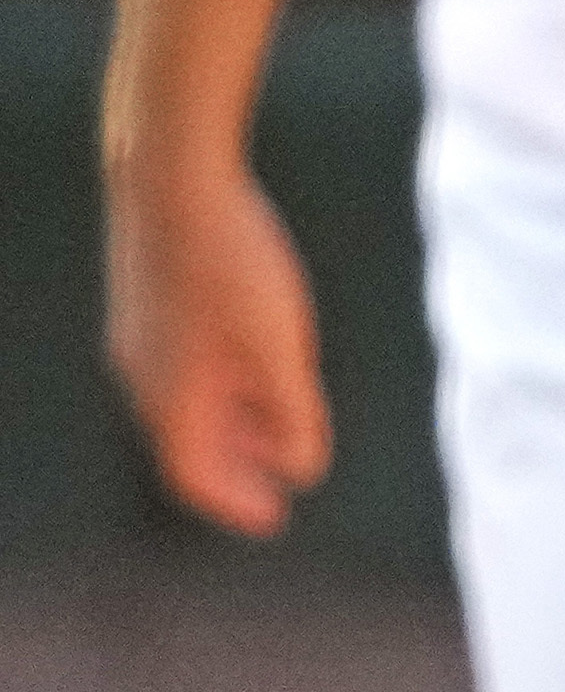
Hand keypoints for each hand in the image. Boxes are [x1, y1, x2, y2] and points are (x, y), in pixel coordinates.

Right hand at [102, 152, 328, 535]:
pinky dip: (218, 387)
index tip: (274, 516)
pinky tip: (254, 366)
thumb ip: (292, 412)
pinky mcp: (145, 303)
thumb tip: (299, 468)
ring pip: (183, 403)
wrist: (170, 175)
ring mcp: (139, 337)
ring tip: (275, 431)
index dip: (235, 503)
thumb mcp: (280, 347)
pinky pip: (178, 366)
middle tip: (278, 481)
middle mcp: (144, 375)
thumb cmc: (232, 263)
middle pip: (187, 443)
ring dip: (231, 426)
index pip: (195, 477)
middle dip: (237, 468)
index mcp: (173, 397)